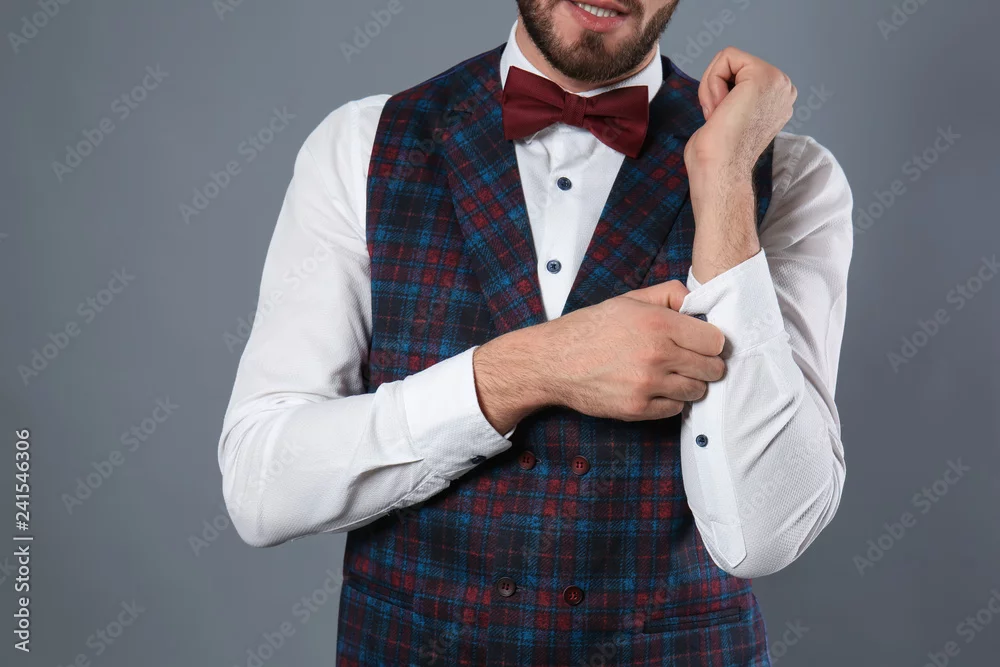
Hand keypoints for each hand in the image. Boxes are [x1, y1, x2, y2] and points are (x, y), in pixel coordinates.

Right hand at [473, 281, 726, 432]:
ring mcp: (648, 384)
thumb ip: (668, 294)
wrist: (554, 361)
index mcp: (659, 323)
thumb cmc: (591, 328)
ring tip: (670, 374)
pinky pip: (676, 409)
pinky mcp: (638, 409)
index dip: (710, 341)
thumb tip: (697, 303)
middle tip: (690, 360)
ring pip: (697, 391)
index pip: (716, 341)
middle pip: (712, 368)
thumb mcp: (629, 300)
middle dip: (706, 364)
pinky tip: (656, 388)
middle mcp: (657, 355)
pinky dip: (671, 400)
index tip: (701, 342)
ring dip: (689, 383)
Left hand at [684, 47, 796, 181]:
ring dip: (712, 88)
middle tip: (721, 119)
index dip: (719, 94)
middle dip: (714, 88)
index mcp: (778, 100)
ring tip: (722, 115)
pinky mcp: (763, 76)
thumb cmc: (718, 155)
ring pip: (728, 59)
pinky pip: (726, 57)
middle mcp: (784, 89)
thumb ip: (736, 99)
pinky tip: (720, 108)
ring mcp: (778, 82)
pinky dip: (712, 82)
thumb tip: (727, 93)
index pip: (738, 73)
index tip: (723, 120)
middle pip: (733, 63)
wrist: (720, 170)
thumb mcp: (733, 117)